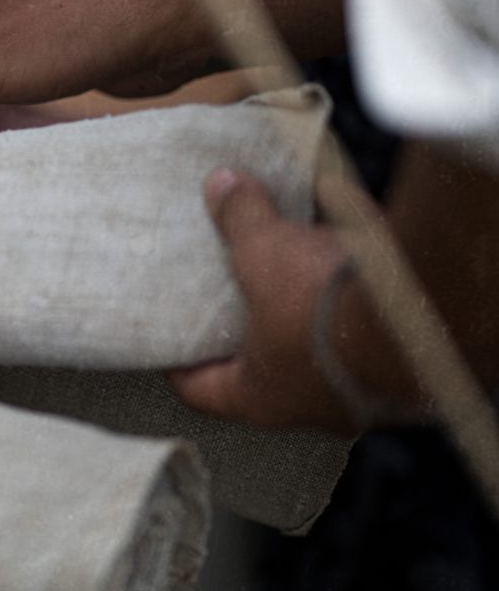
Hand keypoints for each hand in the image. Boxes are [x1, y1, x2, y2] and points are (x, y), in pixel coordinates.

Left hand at [167, 169, 384, 434]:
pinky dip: (345, 306)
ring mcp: (356, 390)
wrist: (424, 311)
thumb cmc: (324, 305)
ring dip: (300, 323)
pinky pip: (357, 335)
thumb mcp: (266, 253)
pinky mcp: (395, 363)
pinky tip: (344, 268)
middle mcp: (308, 405)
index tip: (166, 346)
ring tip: (286, 283)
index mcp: (260, 397)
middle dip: (244, 340)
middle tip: (226, 308)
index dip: (179, 367)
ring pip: (313, 357)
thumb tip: (219, 185)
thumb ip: (240, 221)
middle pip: (260, 375)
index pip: (200, 392)